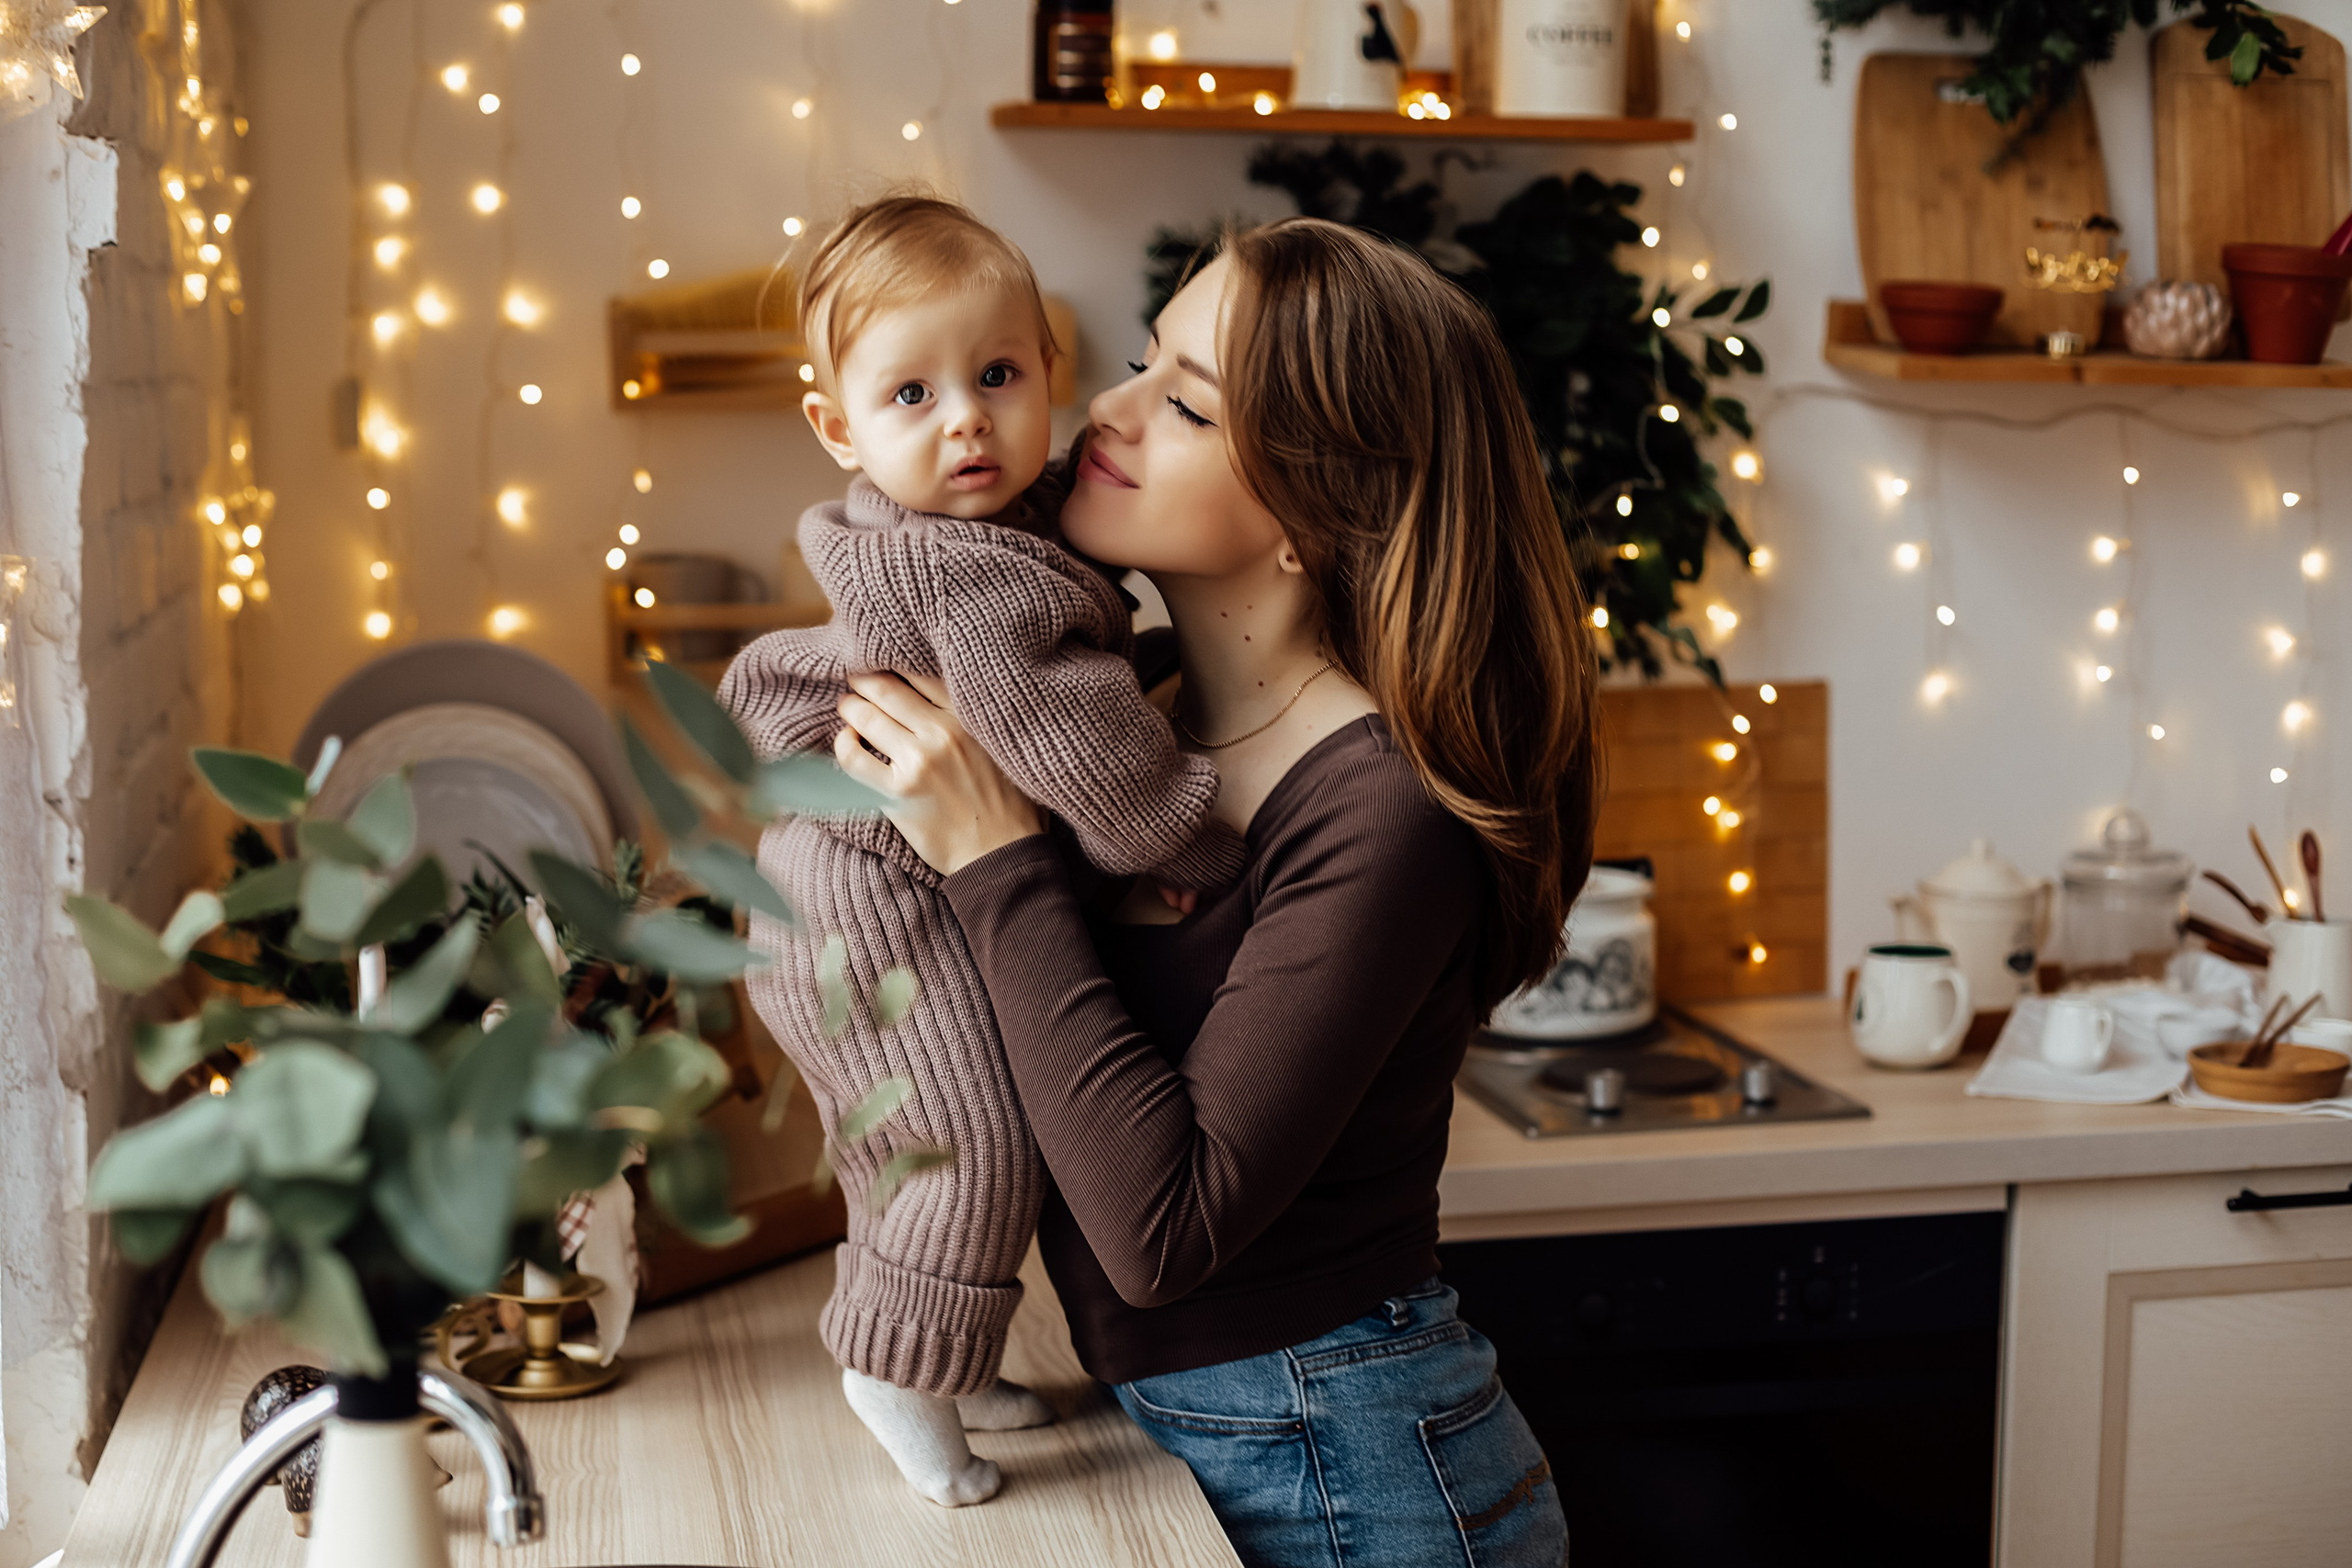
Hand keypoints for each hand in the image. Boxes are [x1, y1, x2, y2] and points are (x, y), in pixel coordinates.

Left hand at [833, 672, 1044, 875]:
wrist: (1004, 854)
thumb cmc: (1010, 803)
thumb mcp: (1003, 746)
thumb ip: (974, 719)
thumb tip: (934, 699)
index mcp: (969, 717)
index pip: (919, 675)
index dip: (894, 668)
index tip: (884, 668)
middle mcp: (942, 733)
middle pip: (886, 690)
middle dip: (864, 681)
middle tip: (856, 680)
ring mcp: (918, 762)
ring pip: (866, 718)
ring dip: (851, 708)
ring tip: (849, 708)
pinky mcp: (898, 793)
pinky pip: (854, 759)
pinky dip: (844, 744)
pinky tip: (847, 742)